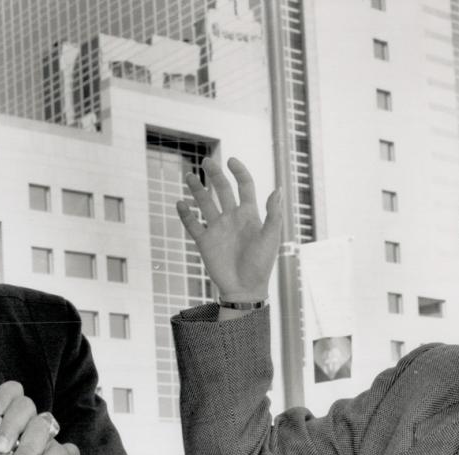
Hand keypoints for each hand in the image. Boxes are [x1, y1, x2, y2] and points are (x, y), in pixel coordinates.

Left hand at [0, 381, 75, 454]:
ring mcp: (44, 444)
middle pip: (29, 407)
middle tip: (1, 447)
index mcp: (3, 420)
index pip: (12, 393)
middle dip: (14, 424)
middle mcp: (25, 428)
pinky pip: (64, 453)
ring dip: (31, 445)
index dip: (5, 396)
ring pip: (46, 427)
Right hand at [174, 156, 282, 304]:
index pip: (244, 186)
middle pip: (222, 190)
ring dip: (196, 190)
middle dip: (214, 174)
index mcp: (249, 214)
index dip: (239, 171)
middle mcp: (232, 218)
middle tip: (206, 161)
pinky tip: (179, 203)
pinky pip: (192, 225)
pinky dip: (185, 214)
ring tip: (188, 176)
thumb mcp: (271, 238)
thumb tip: (278, 189)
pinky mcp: (205, 242)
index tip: (231, 161)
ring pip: (205, 203)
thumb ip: (274, 214)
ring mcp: (217, 229)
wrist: (244, 289)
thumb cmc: (261, 265)